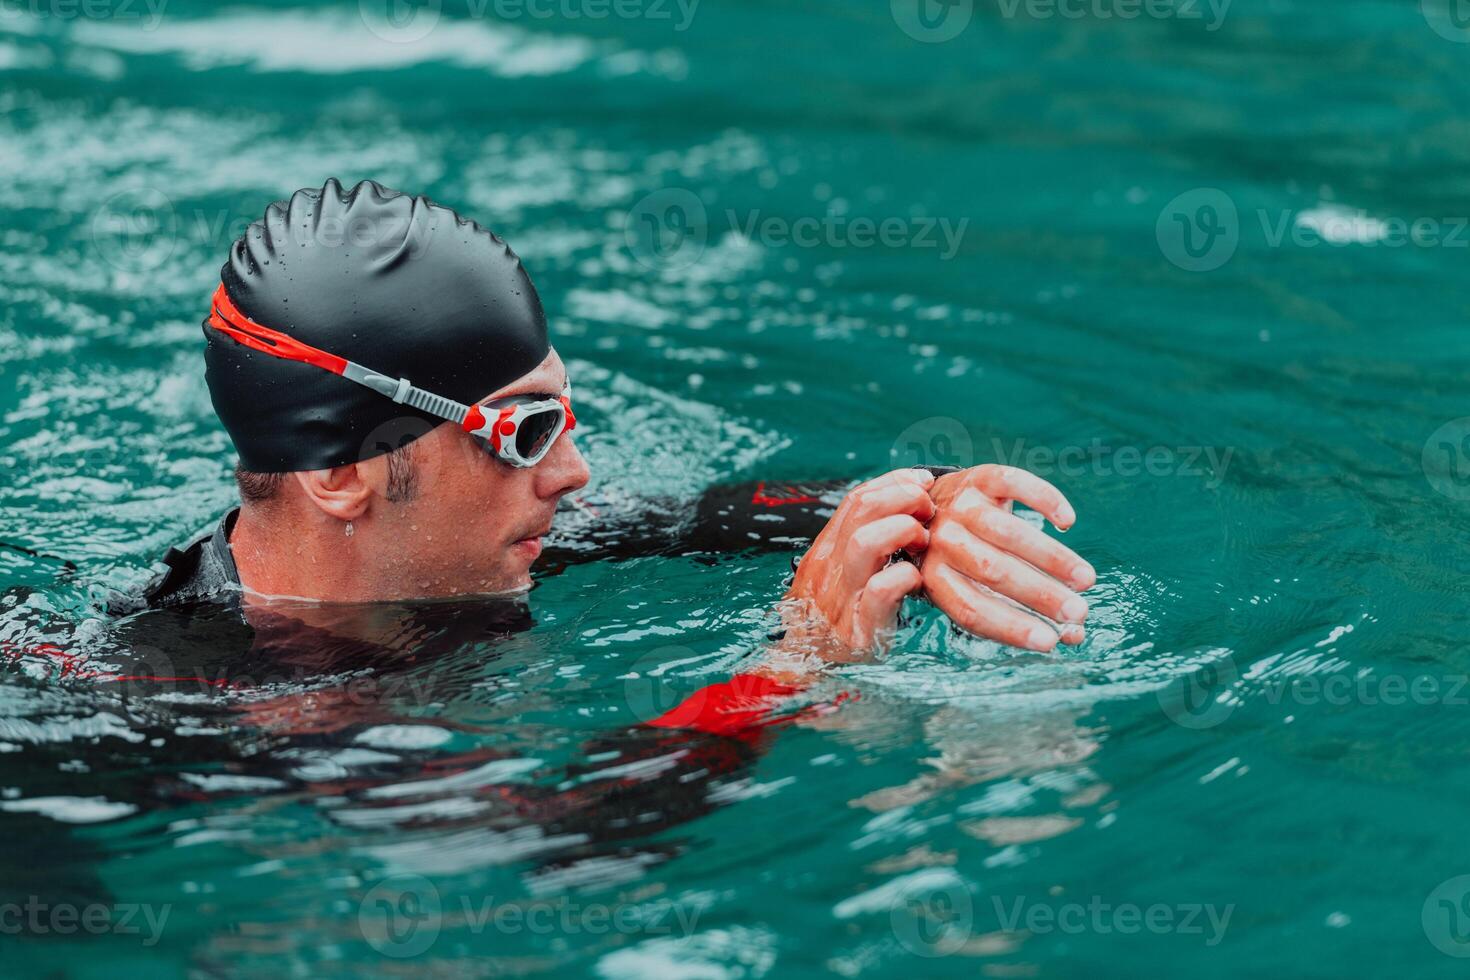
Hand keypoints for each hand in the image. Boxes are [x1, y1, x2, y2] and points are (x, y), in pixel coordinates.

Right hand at [785, 469, 935, 651]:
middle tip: (929, 510)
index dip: (892, 483)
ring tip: (922, 542)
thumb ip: (862, 546)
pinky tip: (917, 580)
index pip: (856, 499)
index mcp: (825, 551)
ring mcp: (840, 598)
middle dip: (902, 499)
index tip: (922, 481)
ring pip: (865, 543)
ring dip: (902, 531)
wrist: (803, 668)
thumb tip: (902, 510)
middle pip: (861, 511)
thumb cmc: (834, 618)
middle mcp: (828, 569)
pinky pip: (881, 591)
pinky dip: (905, 577)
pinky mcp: (858, 630)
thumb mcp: (839, 576)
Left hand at [919, 464, 1094, 651]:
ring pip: (1008, 532)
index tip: (1050, 641)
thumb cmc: (962, 561)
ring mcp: (960, 507)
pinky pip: (1013, 483)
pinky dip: (1043, 498)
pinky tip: (1067, 521)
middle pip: (993, 571)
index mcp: (935, 578)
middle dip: (1040, 595)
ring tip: (1086, 579)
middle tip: (1078, 612)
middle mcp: (943, 541)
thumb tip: (1074, 636)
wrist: (928, 507)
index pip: (972, 608)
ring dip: (1051, 557)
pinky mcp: (979, 477)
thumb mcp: (974, 589)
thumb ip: (1018, 612)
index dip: (1011, 627)